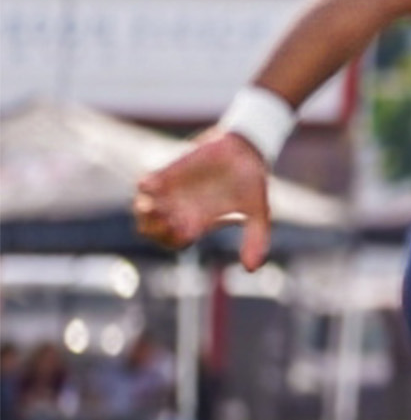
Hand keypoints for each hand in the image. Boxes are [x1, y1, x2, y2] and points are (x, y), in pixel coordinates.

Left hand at [132, 132, 274, 269]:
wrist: (247, 150)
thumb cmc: (252, 183)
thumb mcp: (258, 213)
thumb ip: (256, 239)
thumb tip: (251, 269)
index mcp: (198, 221)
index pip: (172, 240)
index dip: (171, 240)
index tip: (185, 232)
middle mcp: (181, 208)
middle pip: (150, 228)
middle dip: (152, 228)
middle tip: (166, 220)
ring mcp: (172, 190)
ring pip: (143, 207)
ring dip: (144, 211)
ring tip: (153, 207)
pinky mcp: (169, 171)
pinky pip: (145, 184)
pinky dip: (146, 188)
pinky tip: (156, 186)